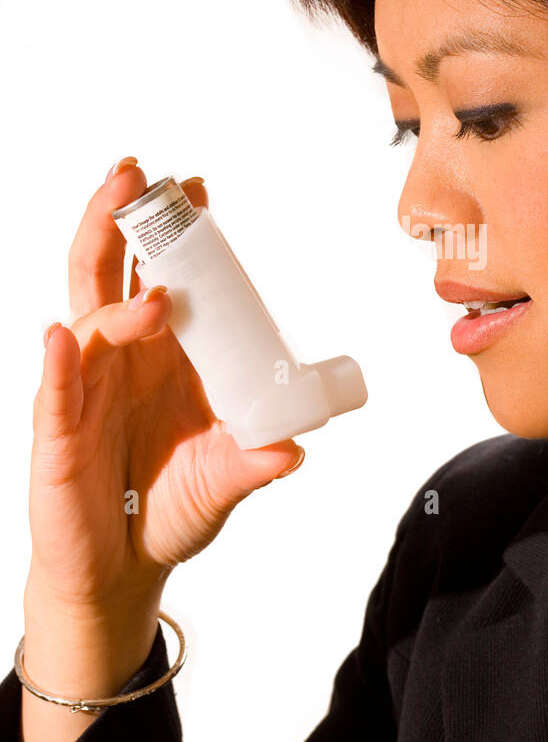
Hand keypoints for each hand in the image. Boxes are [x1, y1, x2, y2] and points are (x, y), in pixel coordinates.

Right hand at [27, 159, 304, 614]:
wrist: (125, 568)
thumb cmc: (170, 507)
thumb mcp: (226, 478)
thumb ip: (256, 459)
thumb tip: (297, 446)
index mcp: (163, 354)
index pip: (165, 275)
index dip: (178, 233)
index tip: (199, 189)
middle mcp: (121, 358)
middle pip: (109, 271)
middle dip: (119, 220)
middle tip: (136, 173)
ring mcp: (85, 388)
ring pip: (86, 318)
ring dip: (114, 294)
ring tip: (156, 297)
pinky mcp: (58, 431)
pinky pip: (55, 388)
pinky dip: (59, 361)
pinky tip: (63, 336)